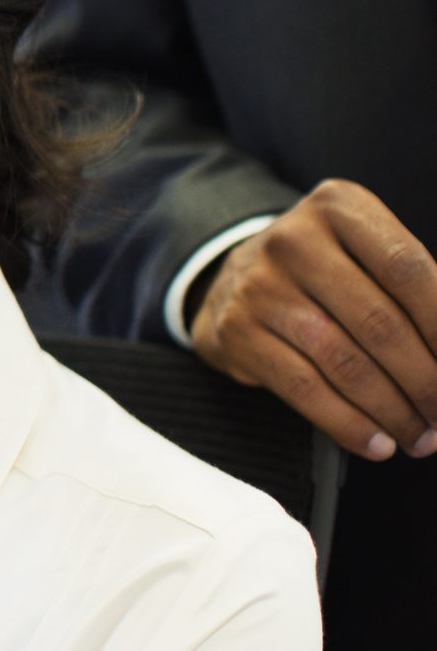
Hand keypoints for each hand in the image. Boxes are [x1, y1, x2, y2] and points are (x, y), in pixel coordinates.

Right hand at [189, 180, 436, 460]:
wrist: (233, 278)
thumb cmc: (327, 271)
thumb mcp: (368, 252)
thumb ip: (420, 288)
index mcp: (340, 208)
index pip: (408, 269)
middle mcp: (294, 241)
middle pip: (380, 323)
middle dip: (427, 382)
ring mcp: (260, 287)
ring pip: (345, 363)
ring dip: (394, 412)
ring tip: (422, 438)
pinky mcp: (238, 332)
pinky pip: (305, 389)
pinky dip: (349, 425)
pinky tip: (378, 443)